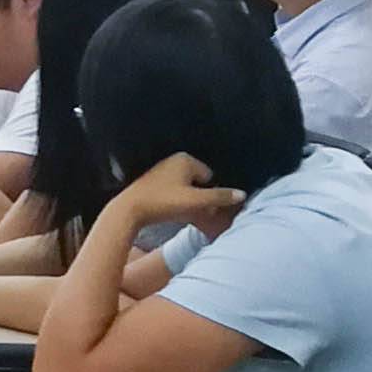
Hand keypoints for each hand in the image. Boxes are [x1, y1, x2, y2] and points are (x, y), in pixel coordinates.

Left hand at [108, 152, 243, 237]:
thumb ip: (219, 197)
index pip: (209, 178)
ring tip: (178, 213)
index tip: (200, 206)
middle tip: (191, 212)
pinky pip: (172, 193)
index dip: (207, 194)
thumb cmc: (162, 203)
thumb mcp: (195, 201)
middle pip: (197, 183)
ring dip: (187, 203)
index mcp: (185, 159)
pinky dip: (174, 203)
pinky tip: (168, 212)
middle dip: (198, 198)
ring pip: (185, 190)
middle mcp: (173, 160)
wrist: (129, 211)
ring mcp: (161, 171)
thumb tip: (242, 194)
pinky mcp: (152, 183)